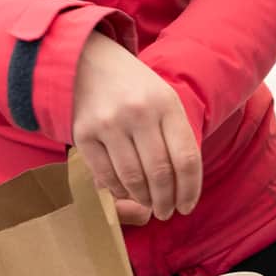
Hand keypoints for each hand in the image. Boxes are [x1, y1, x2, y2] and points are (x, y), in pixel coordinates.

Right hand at [71, 33, 202, 220]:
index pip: (186, 158)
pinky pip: (106, 174)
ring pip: (133, 178)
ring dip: (144, 199)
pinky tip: (127, 192)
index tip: (188, 206)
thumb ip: (175, 135)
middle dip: (166, 201)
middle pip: (160, 173)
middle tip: (167, 213)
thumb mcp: (163, 99)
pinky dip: (119, 190)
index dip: (190, 189)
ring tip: (149, 204)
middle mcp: (139, 112)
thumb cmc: (134, 87)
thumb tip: (183, 184)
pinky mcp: (84, 134)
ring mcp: (109, 123)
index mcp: (166, 103)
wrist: (87, 62)